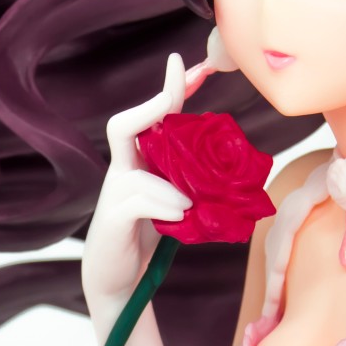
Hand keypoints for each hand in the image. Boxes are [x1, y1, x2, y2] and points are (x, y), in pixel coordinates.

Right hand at [81, 52, 192, 328]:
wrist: (119, 283)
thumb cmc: (148, 239)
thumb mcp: (177, 204)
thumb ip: (191, 182)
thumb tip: (234, 169)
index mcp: (137, 163)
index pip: (151, 117)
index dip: (169, 88)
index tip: (188, 63)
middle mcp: (121, 171)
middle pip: (125, 124)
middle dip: (156, 102)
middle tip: (178, 83)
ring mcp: (113, 193)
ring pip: (140, 170)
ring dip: (172, 183)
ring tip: (192, 204)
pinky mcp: (112, 217)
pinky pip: (140, 198)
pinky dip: (165, 204)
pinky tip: (182, 214)